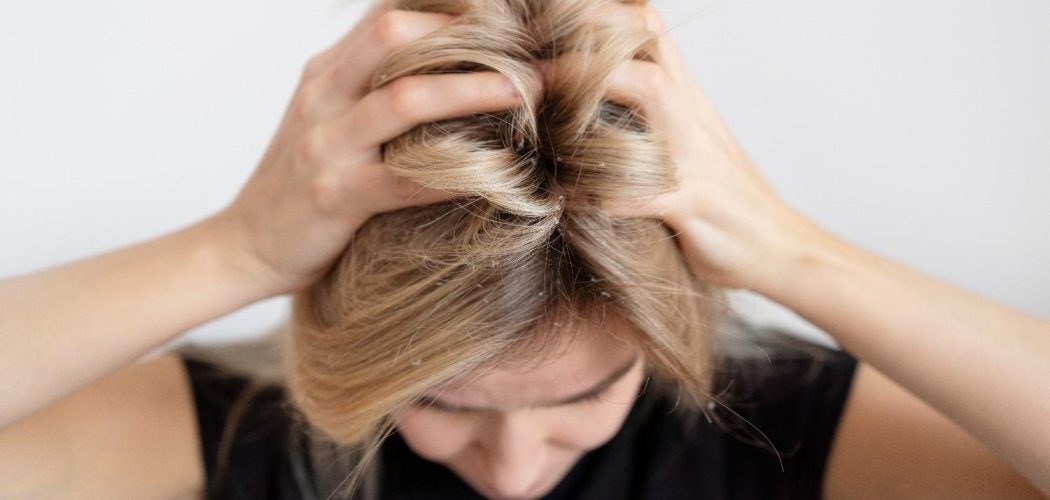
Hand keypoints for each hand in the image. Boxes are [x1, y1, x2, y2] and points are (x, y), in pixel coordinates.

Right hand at [213, 0, 532, 296]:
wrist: (244, 247)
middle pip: (394, 34)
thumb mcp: (330, 117)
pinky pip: (405, 179)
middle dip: (468, 37)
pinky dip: (458, 172)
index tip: (507, 19)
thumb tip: (446, 65)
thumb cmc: (301, 182)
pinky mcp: (334, 197)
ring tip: (526, 92)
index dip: (448, 8)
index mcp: (327, 71)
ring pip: (404, 99)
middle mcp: (323, 96)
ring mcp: (326, 145)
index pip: (387, 13)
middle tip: (529, 54)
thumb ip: (375, 87)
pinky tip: (502, 172)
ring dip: (473, 90)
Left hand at [539, 3, 829, 291]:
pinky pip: (642, 189)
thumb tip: (577, 111)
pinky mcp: (693, 202)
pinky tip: (566, 200)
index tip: (545, 29)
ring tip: (541, 111)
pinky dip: (600, 194)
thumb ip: (643, 121)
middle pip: (645, 40)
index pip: (646, 25)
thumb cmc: (720, 200)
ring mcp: (694, 154)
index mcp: (684, 96)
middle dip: (586, 39)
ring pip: (650, 91)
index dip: (599, 15)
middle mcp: (689, 113)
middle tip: (530, 65)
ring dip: (591, 92)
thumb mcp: (685, 144)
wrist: (779, 248)